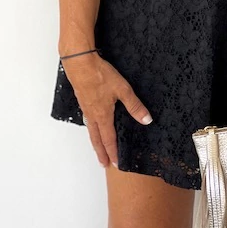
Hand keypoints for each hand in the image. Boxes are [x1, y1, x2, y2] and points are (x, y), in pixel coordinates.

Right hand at [61, 52, 152, 168]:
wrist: (79, 63)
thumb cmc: (100, 76)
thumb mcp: (123, 90)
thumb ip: (135, 106)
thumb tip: (147, 120)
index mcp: (103, 115)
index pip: (109, 139)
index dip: (113, 152)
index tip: (115, 164)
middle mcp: (93, 115)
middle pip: (97, 139)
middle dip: (101, 152)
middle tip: (103, 164)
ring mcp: (86, 108)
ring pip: (91, 130)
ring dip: (95, 142)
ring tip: (98, 149)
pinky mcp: (82, 100)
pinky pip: (87, 120)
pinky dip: (91, 128)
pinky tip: (92, 125)